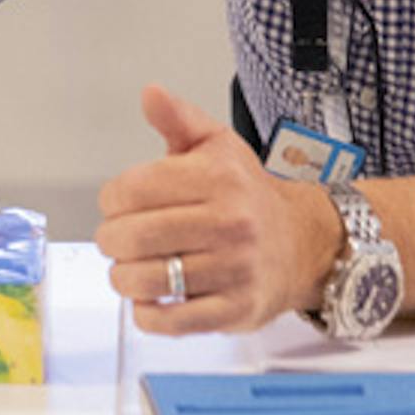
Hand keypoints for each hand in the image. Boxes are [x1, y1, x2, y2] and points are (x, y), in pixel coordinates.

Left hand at [95, 84, 340, 335]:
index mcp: (218, 179)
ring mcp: (234, 269)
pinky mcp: (236, 309)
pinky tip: (151, 297)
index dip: (111, 200)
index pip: (130, 190)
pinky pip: (169, 321)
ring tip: (131, 267)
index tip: (118, 204)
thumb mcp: (217, 146)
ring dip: (123, 277)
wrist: (303, 243)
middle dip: (112, 240)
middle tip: (118, 239)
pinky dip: (147, 313)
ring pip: (145, 280)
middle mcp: (229, 223)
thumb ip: (179, 120)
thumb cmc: (246, 195)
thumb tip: (150, 93)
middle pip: (132, 237)